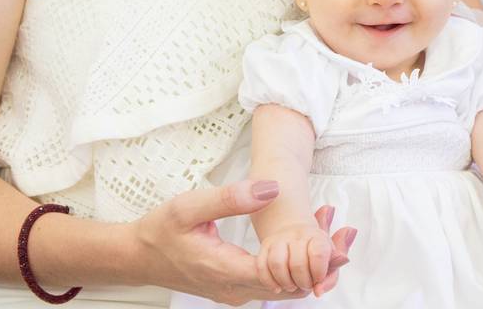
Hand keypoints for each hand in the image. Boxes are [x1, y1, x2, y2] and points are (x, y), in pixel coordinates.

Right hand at [128, 179, 354, 304]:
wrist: (138, 256)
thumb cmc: (162, 231)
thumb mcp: (190, 207)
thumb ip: (230, 198)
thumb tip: (271, 190)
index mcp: (226, 271)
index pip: (283, 276)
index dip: (313, 260)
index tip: (336, 235)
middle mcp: (236, 290)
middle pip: (292, 285)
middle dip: (321, 261)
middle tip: (344, 231)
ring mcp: (237, 292)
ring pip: (285, 287)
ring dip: (310, 264)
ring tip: (331, 230)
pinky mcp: (237, 288)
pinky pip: (274, 283)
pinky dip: (295, 265)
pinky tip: (305, 240)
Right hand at [256, 221, 333, 294]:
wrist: (299, 237)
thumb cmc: (316, 254)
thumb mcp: (329, 264)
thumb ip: (329, 279)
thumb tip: (318, 292)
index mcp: (317, 237)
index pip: (318, 254)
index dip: (318, 272)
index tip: (318, 278)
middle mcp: (298, 234)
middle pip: (297, 263)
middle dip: (302, 282)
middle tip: (305, 285)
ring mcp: (280, 238)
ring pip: (277, 263)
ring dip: (285, 282)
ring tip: (291, 286)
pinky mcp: (266, 245)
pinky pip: (261, 266)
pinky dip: (269, 281)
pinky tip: (278, 287)